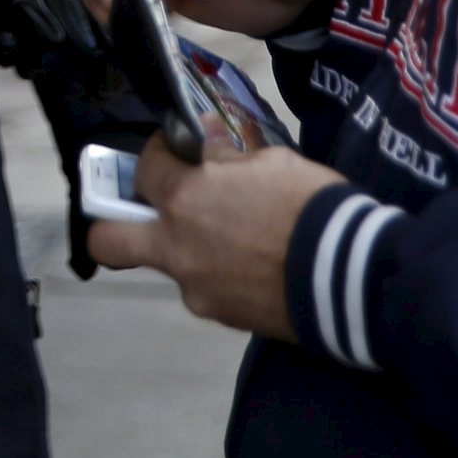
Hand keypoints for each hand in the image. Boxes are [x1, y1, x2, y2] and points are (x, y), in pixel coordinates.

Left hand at [85, 136, 345, 339]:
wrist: (349, 275)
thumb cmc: (310, 205)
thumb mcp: (273, 161)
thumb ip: (229, 156)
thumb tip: (207, 139)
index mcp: (185, 199)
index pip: (145, 169)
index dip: (157, 155)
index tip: (174, 153)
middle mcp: (176, 246)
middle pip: (108, 241)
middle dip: (112, 223)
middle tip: (145, 211)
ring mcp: (195, 288)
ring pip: (168, 266)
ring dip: (184, 249)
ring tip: (230, 239)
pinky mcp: (222, 317)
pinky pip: (205, 289)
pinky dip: (219, 275)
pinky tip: (254, 266)